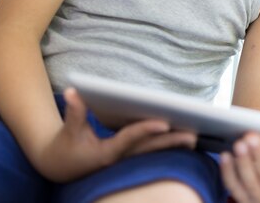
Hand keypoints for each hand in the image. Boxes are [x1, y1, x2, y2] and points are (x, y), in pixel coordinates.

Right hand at [34, 87, 197, 181]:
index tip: (163, 123)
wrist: (62, 169)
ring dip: (175, 145)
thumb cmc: (65, 148)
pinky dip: (168, 145)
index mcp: (106, 153)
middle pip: (149, 148)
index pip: (129, 139)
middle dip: (171, 141)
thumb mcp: (67, 132)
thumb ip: (74, 113)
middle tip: (193, 135)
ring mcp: (127, 160)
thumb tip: (73, 91)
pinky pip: (152, 151)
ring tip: (197, 137)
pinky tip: (186, 140)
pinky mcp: (131, 157)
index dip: (145, 130)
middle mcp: (121, 158)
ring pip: (154, 151)